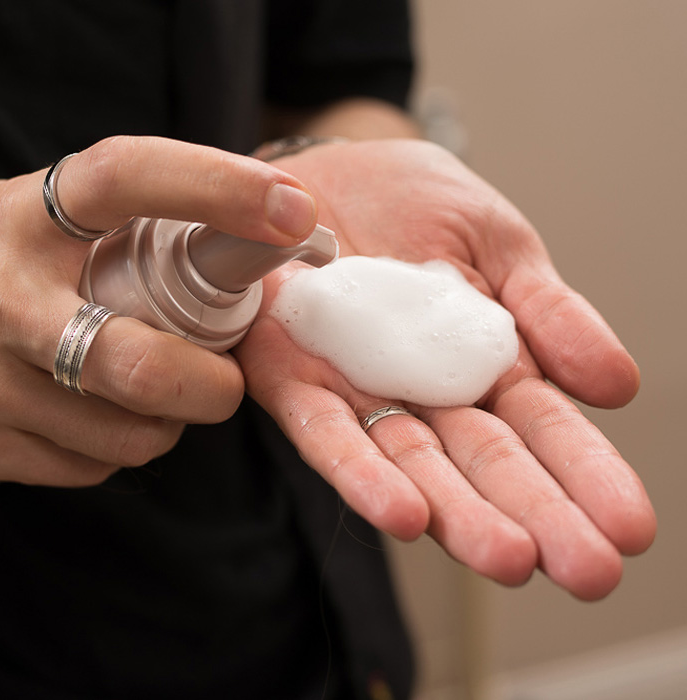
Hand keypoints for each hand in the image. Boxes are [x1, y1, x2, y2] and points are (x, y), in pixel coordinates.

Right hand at [0, 136, 317, 488]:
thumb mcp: (42, 229)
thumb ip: (126, 230)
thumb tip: (264, 240)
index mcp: (25, 217)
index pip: (127, 179)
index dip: (220, 187)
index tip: (293, 209)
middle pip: (146, 365)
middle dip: (213, 387)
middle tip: (224, 380)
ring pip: (130, 434)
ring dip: (164, 422)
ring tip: (139, 392)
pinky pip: (90, 467)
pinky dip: (114, 447)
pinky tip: (86, 415)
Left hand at [234, 138, 655, 599]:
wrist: (313, 180)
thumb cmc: (408, 202)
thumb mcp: (495, 242)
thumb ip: (548, 312)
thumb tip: (617, 385)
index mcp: (480, 364)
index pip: (539, 428)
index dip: (583, 474)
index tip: (628, 527)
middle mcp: (421, 394)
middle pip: (481, 462)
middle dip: (534, 515)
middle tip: (588, 570)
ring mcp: (356, 393)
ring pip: (409, 464)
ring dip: (456, 512)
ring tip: (506, 555)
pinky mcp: (291, 381)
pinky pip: (323, 433)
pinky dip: (359, 473)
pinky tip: (402, 512)